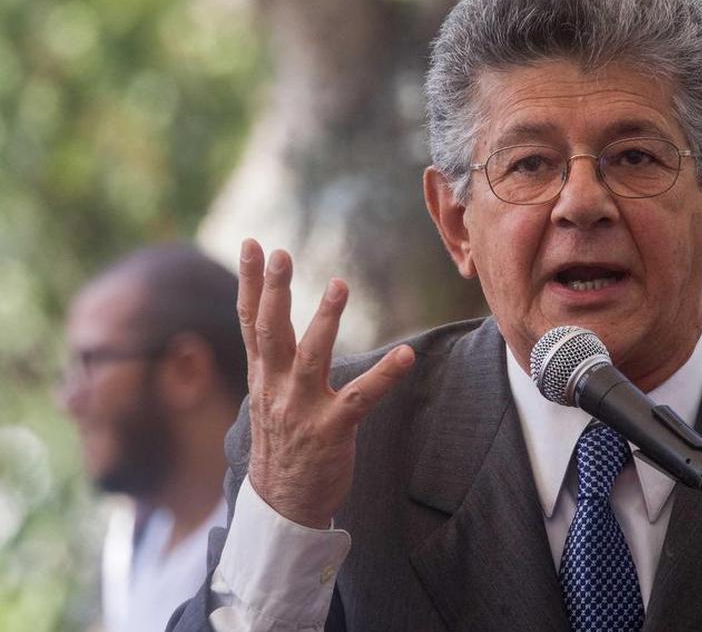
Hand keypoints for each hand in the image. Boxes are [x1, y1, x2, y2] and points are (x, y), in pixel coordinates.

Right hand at [237, 239, 415, 527]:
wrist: (283, 504)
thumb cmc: (283, 443)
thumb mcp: (267, 398)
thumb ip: (272, 360)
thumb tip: (269, 324)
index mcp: (263, 377)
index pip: (251, 321)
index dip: (249, 282)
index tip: (251, 243)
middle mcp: (277, 388)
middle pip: (272, 331)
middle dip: (273, 291)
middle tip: (279, 253)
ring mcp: (303, 409)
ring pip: (312, 357)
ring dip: (325, 320)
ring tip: (338, 284)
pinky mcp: (332, 430)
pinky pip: (362, 397)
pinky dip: (385, 375)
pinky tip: (407, 356)